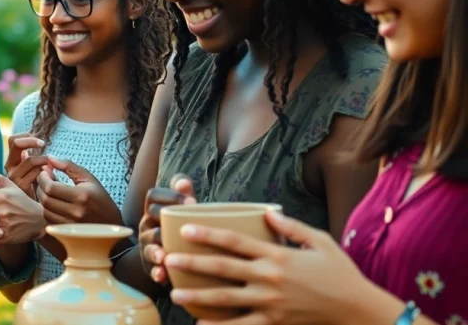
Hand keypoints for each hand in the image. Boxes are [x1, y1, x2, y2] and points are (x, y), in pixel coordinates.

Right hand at [4, 133, 47, 196]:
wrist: (33, 209)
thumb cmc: (35, 186)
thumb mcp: (31, 169)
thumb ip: (30, 156)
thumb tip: (36, 140)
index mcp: (11, 161)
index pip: (12, 140)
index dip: (26, 136)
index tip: (39, 141)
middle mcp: (9, 168)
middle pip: (17, 144)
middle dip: (32, 141)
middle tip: (43, 144)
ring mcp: (14, 178)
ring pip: (30, 159)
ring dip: (43, 159)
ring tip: (51, 165)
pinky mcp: (21, 187)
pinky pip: (36, 173)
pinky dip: (45, 172)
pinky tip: (49, 177)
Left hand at [36, 157, 121, 225]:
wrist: (111, 224)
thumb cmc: (100, 198)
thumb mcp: (88, 178)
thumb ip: (68, 166)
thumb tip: (50, 158)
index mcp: (81, 196)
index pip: (50, 187)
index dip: (43, 178)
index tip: (44, 172)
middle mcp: (75, 212)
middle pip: (45, 199)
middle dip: (40, 187)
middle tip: (44, 180)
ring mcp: (71, 224)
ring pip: (45, 211)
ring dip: (42, 199)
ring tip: (48, 191)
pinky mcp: (67, 232)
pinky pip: (49, 221)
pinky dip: (47, 211)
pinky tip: (53, 204)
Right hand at [139, 174, 195, 284]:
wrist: (174, 256)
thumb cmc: (181, 228)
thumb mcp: (183, 210)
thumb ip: (184, 194)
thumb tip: (183, 182)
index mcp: (153, 209)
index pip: (153, 195)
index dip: (171, 196)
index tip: (192, 202)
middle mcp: (146, 225)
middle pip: (149, 217)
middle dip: (163, 219)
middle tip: (182, 225)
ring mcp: (147, 245)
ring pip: (148, 244)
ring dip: (155, 249)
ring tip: (163, 255)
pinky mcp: (150, 266)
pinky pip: (150, 269)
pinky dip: (156, 272)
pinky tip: (162, 275)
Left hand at [165, 210, 375, 324]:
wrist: (356, 308)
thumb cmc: (339, 272)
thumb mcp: (319, 241)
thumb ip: (291, 227)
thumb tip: (268, 212)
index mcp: (277, 255)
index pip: (235, 241)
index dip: (208, 234)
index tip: (185, 229)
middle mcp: (269, 278)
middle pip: (223, 268)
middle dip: (193, 262)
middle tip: (169, 259)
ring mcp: (270, 302)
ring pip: (226, 299)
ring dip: (198, 296)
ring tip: (176, 293)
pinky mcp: (274, 321)